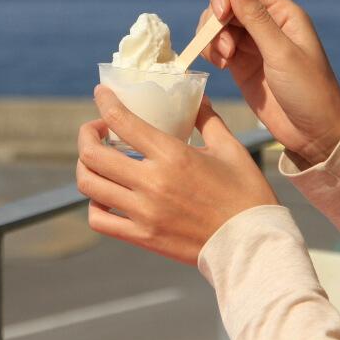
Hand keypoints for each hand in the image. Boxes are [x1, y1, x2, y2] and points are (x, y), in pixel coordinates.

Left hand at [76, 86, 277, 264]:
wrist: (253, 246)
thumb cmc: (246, 195)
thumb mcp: (231, 149)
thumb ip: (208, 120)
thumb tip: (197, 98)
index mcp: (173, 155)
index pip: (122, 120)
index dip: (104, 102)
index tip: (101, 93)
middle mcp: (152, 182)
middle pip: (93, 154)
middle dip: (86, 135)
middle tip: (96, 130)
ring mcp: (143, 212)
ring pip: (90, 185)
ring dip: (85, 167)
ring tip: (96, 161)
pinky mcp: (142, 236)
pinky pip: (99, 220)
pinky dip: (94, 205)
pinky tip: (104, 196)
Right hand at [200, 0, 339, 168]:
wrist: (313, 132)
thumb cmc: (308, 91)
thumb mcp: (281, 53)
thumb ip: (256, 17)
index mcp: (282, 13)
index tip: (220, 17)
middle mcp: (265, 23)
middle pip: (224, 2)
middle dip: (215, 22)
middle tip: (223, 49)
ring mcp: (251, 43)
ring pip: (216, 25)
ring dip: (211, 39)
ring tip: (223, 60)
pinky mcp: (240, 62)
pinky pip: (215, 45)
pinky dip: (210, 51)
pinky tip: (220, 65)